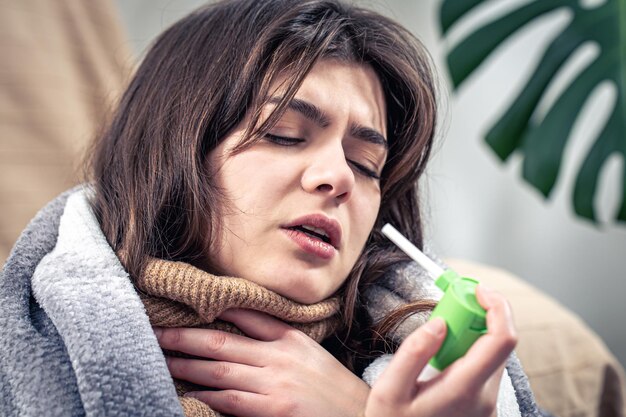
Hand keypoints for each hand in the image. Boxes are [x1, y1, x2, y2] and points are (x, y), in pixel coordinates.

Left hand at [154, 309, 369, 416]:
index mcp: (290, 338)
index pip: (247, 314)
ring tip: (161, 357)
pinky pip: (230, 399)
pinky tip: (187, 391)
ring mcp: (275, 383)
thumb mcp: (311, 354)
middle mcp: (280, 356)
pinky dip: (206, 394)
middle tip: (156, 329)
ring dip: (186, 363)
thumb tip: (244, 334)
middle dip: (186, 335)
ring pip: (220, 368)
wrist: (360, 416)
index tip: (189, 301)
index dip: (215, 307)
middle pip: (222, 340)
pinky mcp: (272, 410)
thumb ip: (281, 342)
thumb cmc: (334, 389)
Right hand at [365, 285, 516, 416]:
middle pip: (498, 342)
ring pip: (490, 354)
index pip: (503, 338)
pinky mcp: (483, 408)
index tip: (476, 289)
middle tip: (446, 311)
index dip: (497, 305)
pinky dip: (468, 352)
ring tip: (437, 338)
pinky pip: (483, 368)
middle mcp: (485, 397)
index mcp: (465, 389)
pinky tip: (441, 360)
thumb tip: (440, 322)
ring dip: (470, 335)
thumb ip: (413, 353)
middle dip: (476, 316)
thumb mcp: (388, 391)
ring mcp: (487, 405)